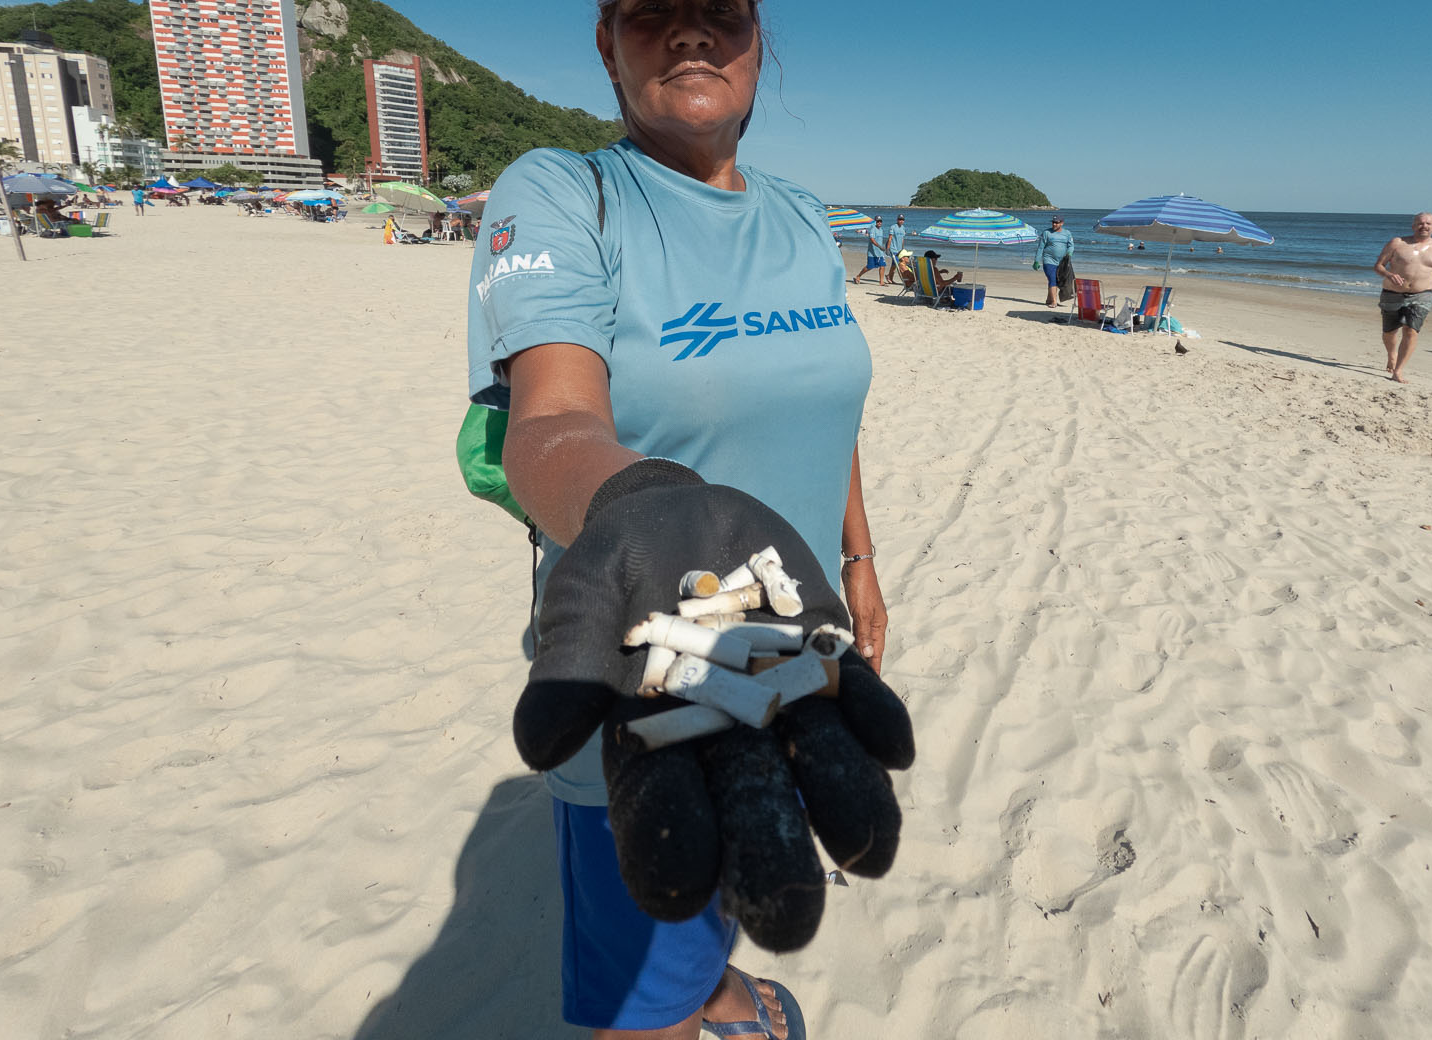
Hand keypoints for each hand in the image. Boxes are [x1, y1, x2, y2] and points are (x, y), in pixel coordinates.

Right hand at [512, 461, 914, 951]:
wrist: (674, 515)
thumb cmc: (613, 572)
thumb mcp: (580, 601)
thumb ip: (565, 665)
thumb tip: (540, 746)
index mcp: (656, 753)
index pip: (661, 826)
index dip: (669, 859)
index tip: (682, 886)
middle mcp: (727, 747)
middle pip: (753, 822)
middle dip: (772, 869)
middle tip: (791, 916)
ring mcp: (787, 708)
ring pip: (825, 777)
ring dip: (848, 809)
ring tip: (868, 845)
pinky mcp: (831, 663)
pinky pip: (865, 705)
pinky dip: (880, 724)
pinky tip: (891, 743)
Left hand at [841, 557, 887, 672]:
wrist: (857, 566)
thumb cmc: (861, 588)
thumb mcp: (861, 613)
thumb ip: (863, 634)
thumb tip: (868, 654)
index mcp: (879, 625)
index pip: (878, 652)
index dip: (875, 667)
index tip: (874, 681)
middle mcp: (876, 623)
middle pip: (873, 649)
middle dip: (870, 664)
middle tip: (864, 679)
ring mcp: (868, 617)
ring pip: (866, 641)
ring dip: (863, 653)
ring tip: (858, 667)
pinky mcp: (860, 612)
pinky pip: (859, 632)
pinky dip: (856, 642)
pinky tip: (851, 646)